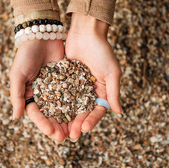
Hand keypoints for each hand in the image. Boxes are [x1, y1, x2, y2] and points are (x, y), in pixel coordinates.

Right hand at [9, 39, 68, 140]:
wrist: (42, 35)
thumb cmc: (25, 55)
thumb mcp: (17, 75)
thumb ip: (16, 96)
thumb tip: (16, 117)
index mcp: (30, 95)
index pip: (36, 114)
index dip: (43, 124)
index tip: (51, 132)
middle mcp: (44, 93)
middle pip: (51, 114)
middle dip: (57, 126)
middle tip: (65, 137)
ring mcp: (57, 87)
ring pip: (64, 107)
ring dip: (68, 119)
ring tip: (75, 130)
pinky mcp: (68, 79)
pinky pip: (73, 93)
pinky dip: (77, 104)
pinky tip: (83, 113)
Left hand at [65, 13, 121, 139]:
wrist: (85, 32)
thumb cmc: (102, 50)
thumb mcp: (111, 72)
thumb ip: (113, 92)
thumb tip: (118, 112)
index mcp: (102, 91)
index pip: (97, 111)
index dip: (92, 120)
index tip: (84, 128)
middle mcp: (88, 91)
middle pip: (83, 112)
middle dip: (77, 123)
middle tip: (71, 135)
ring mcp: (75, 86)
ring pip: (70, 106)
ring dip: (66, 119)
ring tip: (60, 129)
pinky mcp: (63, 80)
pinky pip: (59, 94)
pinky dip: (56, 104)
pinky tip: (50, 114)